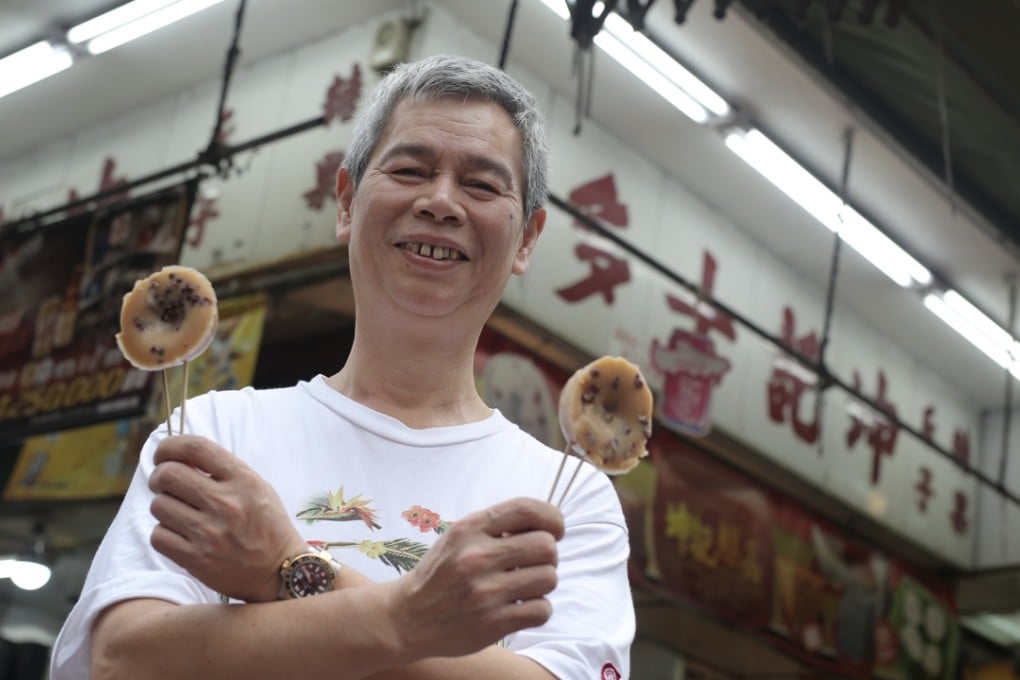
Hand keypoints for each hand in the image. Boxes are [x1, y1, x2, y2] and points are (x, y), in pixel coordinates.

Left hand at [148, 434, 307, 602]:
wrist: (278, 571)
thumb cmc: (266, 525)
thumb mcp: (257, 487)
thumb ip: (223, 471)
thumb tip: (179, 458)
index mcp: (244, 481)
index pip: (196, 448)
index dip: (170, 446)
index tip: (163, 453)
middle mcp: (226, 503)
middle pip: (168, 475)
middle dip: (159, 476)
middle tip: (164, 483)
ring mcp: (210, 533)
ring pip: (158, 505)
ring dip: (164, 506)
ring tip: (179, 512)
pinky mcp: (196, 559)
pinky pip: (158, 536)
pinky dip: (164, 533)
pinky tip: (179, 533)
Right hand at [386, 497, 563, 658]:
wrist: (407, 618)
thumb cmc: (441, 573)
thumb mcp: (459, 536)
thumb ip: (497, 526)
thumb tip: (546, 524)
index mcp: (470, 529)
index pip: (527, 509)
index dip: (552, 518)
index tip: (555, 530)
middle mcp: (476, 557)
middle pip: (546, 546)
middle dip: (548, 555)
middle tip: (533, 563)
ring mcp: (485, 593)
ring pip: (549, 578)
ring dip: (542, 583)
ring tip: (523, 586)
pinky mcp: (492, 624)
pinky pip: (542, 610)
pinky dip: (537, 609)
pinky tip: (520, 607)